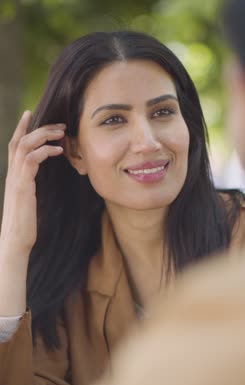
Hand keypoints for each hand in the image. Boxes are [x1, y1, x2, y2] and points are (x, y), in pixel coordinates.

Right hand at [0, 111, 65, 254]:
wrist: (15, 241)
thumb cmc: (25, 223)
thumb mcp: (27, 199)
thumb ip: (29, 185)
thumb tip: (36, 180)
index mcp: (14, 175)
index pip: (14, 145)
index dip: (21, 127)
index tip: (30, 113)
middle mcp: (12, 174)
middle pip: (20, 140)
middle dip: (38, 128)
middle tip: (59, 124)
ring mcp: (16, 179)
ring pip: (24, 146)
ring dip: (43, 136)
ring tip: (61, 133)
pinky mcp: (22, 187)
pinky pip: (31, 160)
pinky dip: (44, 151)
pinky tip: (57, 151)